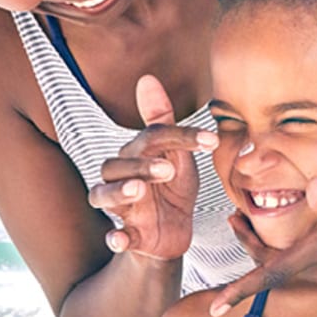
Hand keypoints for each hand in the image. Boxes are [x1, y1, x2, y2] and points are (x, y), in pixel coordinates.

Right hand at [86, 75, 216, 261]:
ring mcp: (123, 208)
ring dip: (119, 192)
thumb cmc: (171, 188)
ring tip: (138, 190)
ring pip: (104, 195)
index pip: (152, 138)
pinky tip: (120, 238)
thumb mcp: (174, 154)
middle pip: (117, 166)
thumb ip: (161, 120)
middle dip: (141, 165)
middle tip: (167, 169)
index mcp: (135, 155)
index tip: (212, 140)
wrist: (174, 232)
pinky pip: (115, 237)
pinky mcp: (129, 235)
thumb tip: (146, 78)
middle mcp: (121, 178)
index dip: (180, 136)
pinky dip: (116, 238)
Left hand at [208, 178, 316, 315]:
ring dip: (268, 251)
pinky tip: (292, 235)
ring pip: (290, 269)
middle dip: (248, 247)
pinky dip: (290, 255)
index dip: (241, 291)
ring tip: (250, 220)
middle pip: (273, 269)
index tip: (215, 308)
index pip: (272, 275)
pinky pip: (308, 269)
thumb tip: (310, 190)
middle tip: (233, 219)